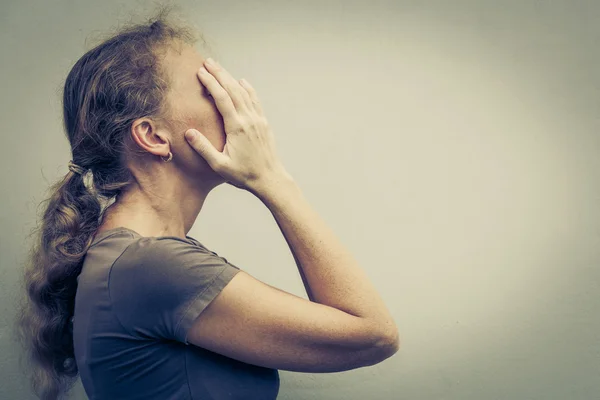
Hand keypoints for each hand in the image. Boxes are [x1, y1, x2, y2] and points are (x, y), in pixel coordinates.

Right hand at [184, 58, 288, 191]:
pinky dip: (247, 89)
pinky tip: (242, 81)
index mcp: (237, 127)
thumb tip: (189, 132)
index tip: (200, 72)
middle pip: (233, 90)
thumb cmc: (243, 175)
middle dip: (219, 74)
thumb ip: (204, 148)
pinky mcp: (263, 123)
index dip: (211, 83)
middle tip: (207, 62)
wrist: (269, 179)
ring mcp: (258, 120)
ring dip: (231, 78)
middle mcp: (249, 119)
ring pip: (244, 93)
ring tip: (219, 68)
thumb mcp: (220, 165)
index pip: (222, 98)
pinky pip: (255, 100)